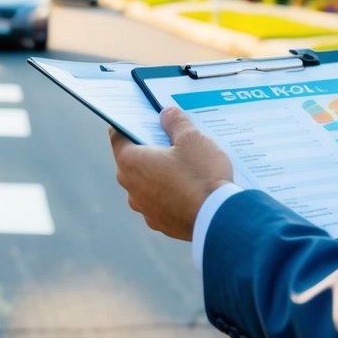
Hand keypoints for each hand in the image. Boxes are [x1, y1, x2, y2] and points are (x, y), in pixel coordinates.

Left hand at [109, 107, 233, 240]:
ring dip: (159, 173)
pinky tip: (189, 187)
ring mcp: (144, 209)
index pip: (118, 136)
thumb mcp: (192, 138)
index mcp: (131, 162)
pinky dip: (170, 193)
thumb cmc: (201, 175)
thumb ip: (175, 122)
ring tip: (184, 164)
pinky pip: (161, 202)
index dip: (129, 124)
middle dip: (149, 148)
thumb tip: (166, 113)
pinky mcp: (160, 223)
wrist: (219, 219)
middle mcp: (130, 187)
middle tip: (168, 137)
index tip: (142, 117)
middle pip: (133, 160)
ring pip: (147, 183)